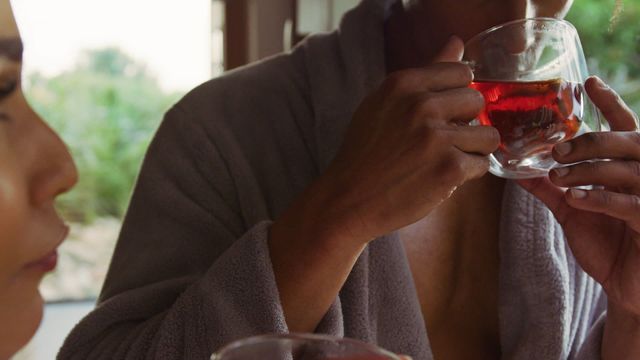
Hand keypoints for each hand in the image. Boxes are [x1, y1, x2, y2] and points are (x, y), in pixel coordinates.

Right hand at [315, 36, 498, 244]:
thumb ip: (425, 72)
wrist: (347, 200)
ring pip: (488, 135)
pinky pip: (482, 165)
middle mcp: (420, 105)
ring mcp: (436, 137)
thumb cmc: (365, 152)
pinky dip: (466, 175)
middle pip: (477, 101)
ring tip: (445, 160)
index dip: (456, 95)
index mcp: (403, 83)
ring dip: (472, 150)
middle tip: (441, 142)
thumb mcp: (384, 103)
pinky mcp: (448, 168)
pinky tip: (441, 179)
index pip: (461, 72)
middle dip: (466, 123)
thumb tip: (457, 42)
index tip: (442, 114)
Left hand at [519, 76, 639, 315]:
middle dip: (590, 140)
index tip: (587, 80)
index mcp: (628, 166)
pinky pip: (630, 204)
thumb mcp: (572, 211)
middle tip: (557, 149)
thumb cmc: (606, 242)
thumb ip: (549, 188)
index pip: (623, 125)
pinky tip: (574, 199)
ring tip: (557, 176)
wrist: (628, 286)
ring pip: (626, 170)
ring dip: (588, 170)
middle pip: (627, 140)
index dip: (608, 102)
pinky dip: (599, 199)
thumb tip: (515, 171)